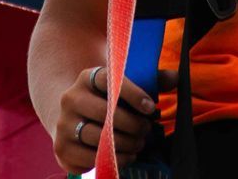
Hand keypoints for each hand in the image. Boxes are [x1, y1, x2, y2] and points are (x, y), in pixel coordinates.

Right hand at [50, 64, 164, 171]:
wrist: (72, 118)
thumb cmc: (107, 101)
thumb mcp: (124, 86)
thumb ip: (150, 81)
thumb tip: (176, 78)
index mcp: (87, 77)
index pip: (110, 81)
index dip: (133, 94)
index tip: (152, 108)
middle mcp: (71, 98)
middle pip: (106, 113)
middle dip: (134, 125)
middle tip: (147, 130)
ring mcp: (63, 124)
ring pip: (99, 138)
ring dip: (126, 144)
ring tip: (139, 144)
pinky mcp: (61, 148)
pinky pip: (90, 159)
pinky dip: (114, 160)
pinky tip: (127, 156)